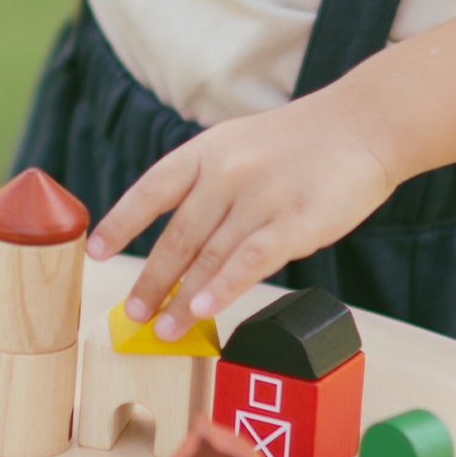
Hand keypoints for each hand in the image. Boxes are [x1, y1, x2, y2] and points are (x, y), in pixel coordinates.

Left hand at [84, 85, 394, 338]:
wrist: (360, 126)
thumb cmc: (296, 144)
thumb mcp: (236, 145)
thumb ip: (204, 184)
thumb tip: (177, 245)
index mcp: (204, 151)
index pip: (150, 191)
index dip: (121, 223)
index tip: (96, 253)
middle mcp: (224, 173)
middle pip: (177, 236)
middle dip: (151, 280)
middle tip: (132, 313)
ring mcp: (259, 197)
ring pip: (210, 257)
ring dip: (181, 299)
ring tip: (163, 329)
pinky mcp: (294, 223)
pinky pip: (249, 263)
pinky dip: (223, 290)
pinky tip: (205, 313)